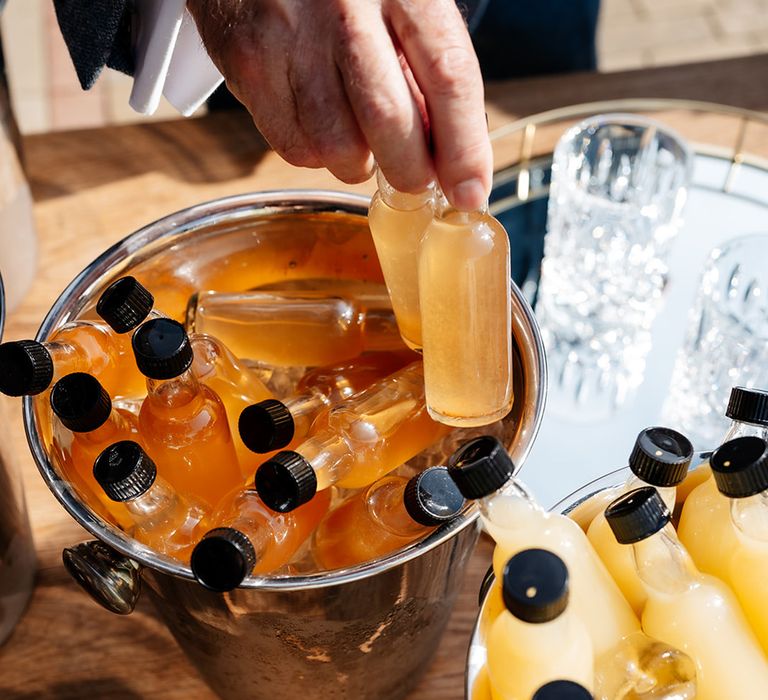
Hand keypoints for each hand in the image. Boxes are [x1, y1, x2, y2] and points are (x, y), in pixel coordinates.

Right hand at [187, 0, 491, 210]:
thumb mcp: (406, 7)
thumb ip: (430, 76)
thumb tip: (450, 163)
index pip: (448, 76)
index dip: (463, 148)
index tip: (470, 194)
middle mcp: (346, 4)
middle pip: (388, 121)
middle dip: (409, 172)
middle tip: (414, 181)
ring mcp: (290, 33)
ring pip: (336, 147)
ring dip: (357, 162)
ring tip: (359, 133)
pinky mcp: (247, 61)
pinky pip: (293, 146)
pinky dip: (315, 152)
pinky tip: (319, 119)